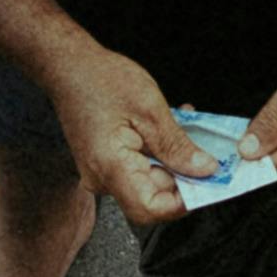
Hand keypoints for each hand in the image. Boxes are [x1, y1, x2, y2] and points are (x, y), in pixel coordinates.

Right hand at [38, 41, 197, 230]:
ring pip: (149, 183)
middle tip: (206, 155)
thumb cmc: (100, 80)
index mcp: (111, 167)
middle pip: (153, 199)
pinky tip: (169, 133)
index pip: (152, 209)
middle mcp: (102, 178)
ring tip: (188, 134)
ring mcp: (102, 173)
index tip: (208, 182)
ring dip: (174, 164)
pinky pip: (139, 169)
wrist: (68, 67)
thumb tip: (204, 169)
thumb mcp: (150, 109)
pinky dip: (160, 155)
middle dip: (184, 179)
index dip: (184, 201)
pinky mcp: (106, 164)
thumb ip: (178, 146)